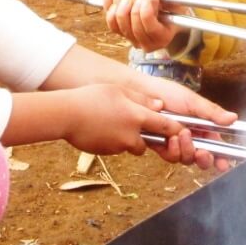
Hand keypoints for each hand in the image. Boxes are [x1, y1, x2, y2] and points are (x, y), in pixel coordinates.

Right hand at [57, 84, 211, 165]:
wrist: (66, 115)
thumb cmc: (91, 98)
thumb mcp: (119, 91)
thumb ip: (142, 99)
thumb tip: (160, 106)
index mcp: (138, 116)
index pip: (166, 127)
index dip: (175, 129)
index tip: (179, 130)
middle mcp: (132, 135)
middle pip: (149, 142)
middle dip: (146, 136)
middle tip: (132, 123)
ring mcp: (119, 146)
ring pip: (132, 146)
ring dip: (128, 139)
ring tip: (111, 123)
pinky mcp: (107, 153)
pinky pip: (116, 149)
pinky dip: (113, 142)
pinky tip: (100, 129)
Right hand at [95, 0, 179, 51]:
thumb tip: (176, 13)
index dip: (151, 13)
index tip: (152, 19)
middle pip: (133, 9)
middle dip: (138, 20)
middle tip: (141, 24)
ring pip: (119, 10)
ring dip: (125, 20)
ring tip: (131, 21)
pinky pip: (107, 8)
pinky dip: (113, 16)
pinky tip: (120, 15)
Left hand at [132, 73, 237, 171]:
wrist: (142, 93)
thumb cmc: (168, 93)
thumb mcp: (193, 101)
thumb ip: (211, 112)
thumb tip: (233, 118)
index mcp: (202, 128)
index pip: (215, 146)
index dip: (221, 158)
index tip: (224, 164)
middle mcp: (190, 138)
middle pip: (201, 158)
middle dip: (203, 158)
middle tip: (202, 152)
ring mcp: (175, 143)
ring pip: (186, 159)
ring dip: (186, 150)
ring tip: (181, 134)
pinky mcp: (160, 146)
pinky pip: (170, 157)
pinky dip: (172, 151)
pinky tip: (169, 139)